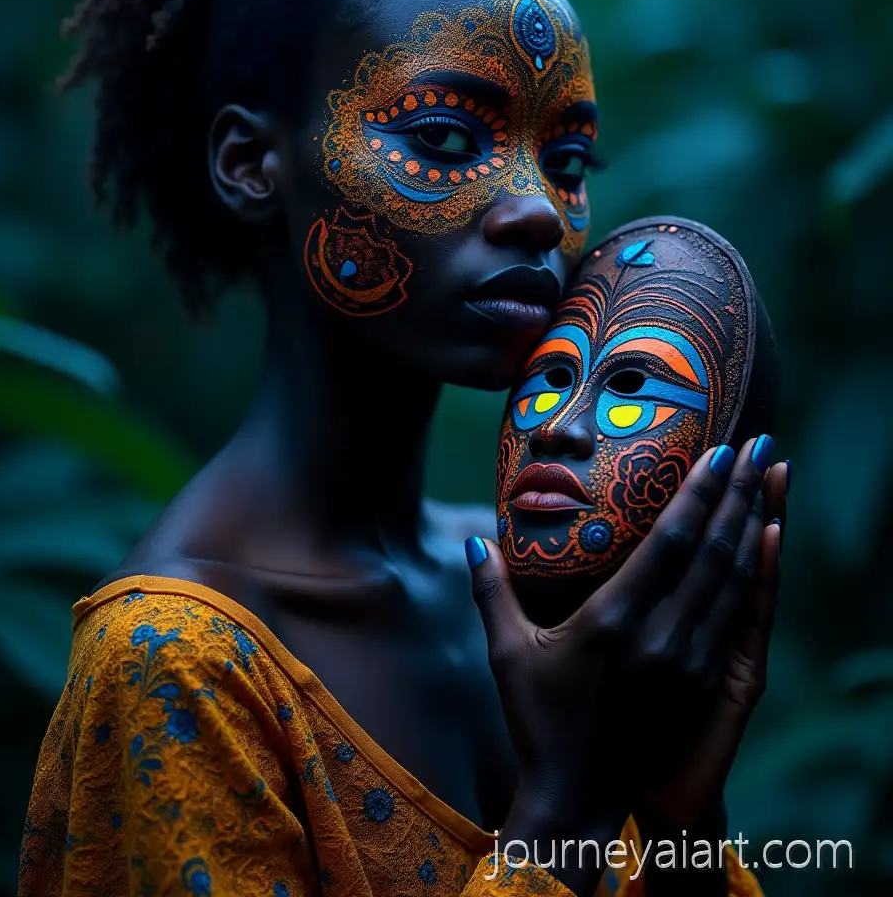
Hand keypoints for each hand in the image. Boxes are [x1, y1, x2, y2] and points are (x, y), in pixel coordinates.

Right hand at [465, 435, 776, 894]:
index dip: (697, 494)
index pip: (669, 544)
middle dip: (736, 495)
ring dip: (751, 527)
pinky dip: (753, 574)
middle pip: (712, 553)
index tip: (718, 453)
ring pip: (732, 582)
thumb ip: (492, 591)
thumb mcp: (508, 652)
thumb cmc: (538, 720)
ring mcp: (687, 662)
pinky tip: (761, 547)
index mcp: (613, 621)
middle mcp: (659, 637)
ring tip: (763, 483)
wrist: (577, 794)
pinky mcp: (700, 682)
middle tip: (754, 447)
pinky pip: (735, 615)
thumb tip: (476, 541)